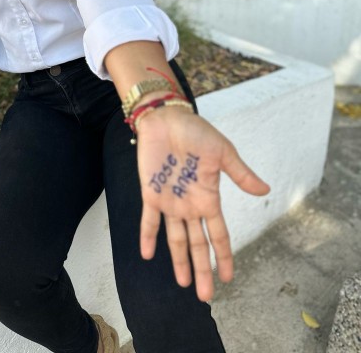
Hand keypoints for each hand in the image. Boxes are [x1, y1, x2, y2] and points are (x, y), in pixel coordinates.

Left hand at [136, 107, 269, 301]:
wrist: (167, 117)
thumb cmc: (196, 132)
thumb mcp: (223, 152)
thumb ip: (240, 174)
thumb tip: (265, 189)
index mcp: (209, 197)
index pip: (218, 234)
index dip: (224, 255)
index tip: (229, 277)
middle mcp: (190, 205)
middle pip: (197, 244)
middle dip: (202, 269)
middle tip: (205, 296)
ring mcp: (170, 201)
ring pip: (176, 239)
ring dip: (179, 261)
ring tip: (183, 284)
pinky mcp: (150, 193)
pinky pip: (148, 220)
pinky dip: (148, 237)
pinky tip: (148, 255)